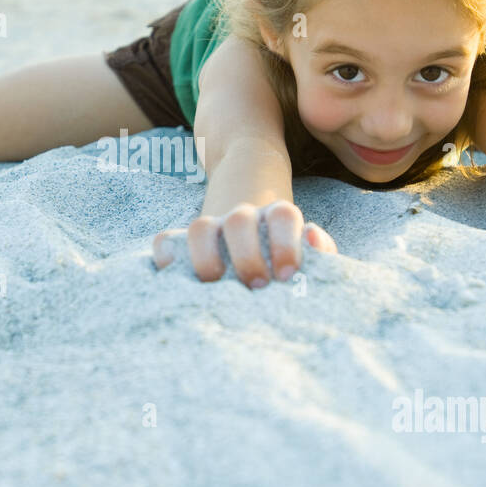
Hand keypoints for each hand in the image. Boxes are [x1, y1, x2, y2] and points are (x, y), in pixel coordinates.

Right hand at [152, 200, 336, 286]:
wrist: (250, 200)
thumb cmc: (284, 248)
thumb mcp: (306, 245)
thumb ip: (319, 249)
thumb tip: (313, 239)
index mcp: (276, 215)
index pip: (283, 217)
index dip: (285, 243)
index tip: (287, 275)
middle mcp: (243, 215)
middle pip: (239, 221)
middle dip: (246, 255)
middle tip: (256, 285)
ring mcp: (212, 225)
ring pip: (200, 228)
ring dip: (205, 257)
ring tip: (214, 286)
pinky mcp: (185, 239)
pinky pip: (166, 240)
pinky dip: (165, 256)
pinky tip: (173, 277)